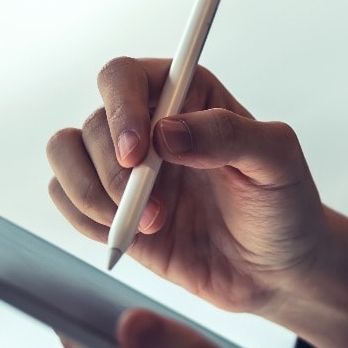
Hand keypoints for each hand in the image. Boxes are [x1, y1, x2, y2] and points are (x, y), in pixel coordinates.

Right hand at [46, 57, 347, 347]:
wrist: (277, 270)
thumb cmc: (284, 206)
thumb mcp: (276, 162)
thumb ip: (227, 135)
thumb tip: (166, 132)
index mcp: (184, 93)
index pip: (123, 76)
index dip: (120, 110)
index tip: (137, 154)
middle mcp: (146, 122)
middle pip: (91, 124)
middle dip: (113, 173)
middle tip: (154, 213)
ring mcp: (123, 166)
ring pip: (64, 155)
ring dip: (91, 194)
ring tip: (146, 227)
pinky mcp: (109, 206)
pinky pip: (64, 196)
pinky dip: (83, 218)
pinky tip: (128, 236)